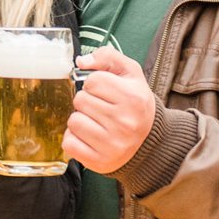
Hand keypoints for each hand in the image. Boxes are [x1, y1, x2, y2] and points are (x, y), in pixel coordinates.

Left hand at [63, 47, 156, 173]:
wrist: (149, 141)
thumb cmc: (134, 103)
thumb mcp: (129, 73)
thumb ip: (107, 57)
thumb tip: (81, 61)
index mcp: (133, 98)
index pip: (92, 81)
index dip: (94, 84)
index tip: (105, 92)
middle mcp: (125, 122)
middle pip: (80, 100)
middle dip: (87, 102)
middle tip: (102, 109)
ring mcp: (112, 144)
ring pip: (73, 121)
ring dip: (80, 120)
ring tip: (97, 123)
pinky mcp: (99, 161)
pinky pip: (69, 143)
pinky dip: (74, 139)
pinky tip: (90, 138)